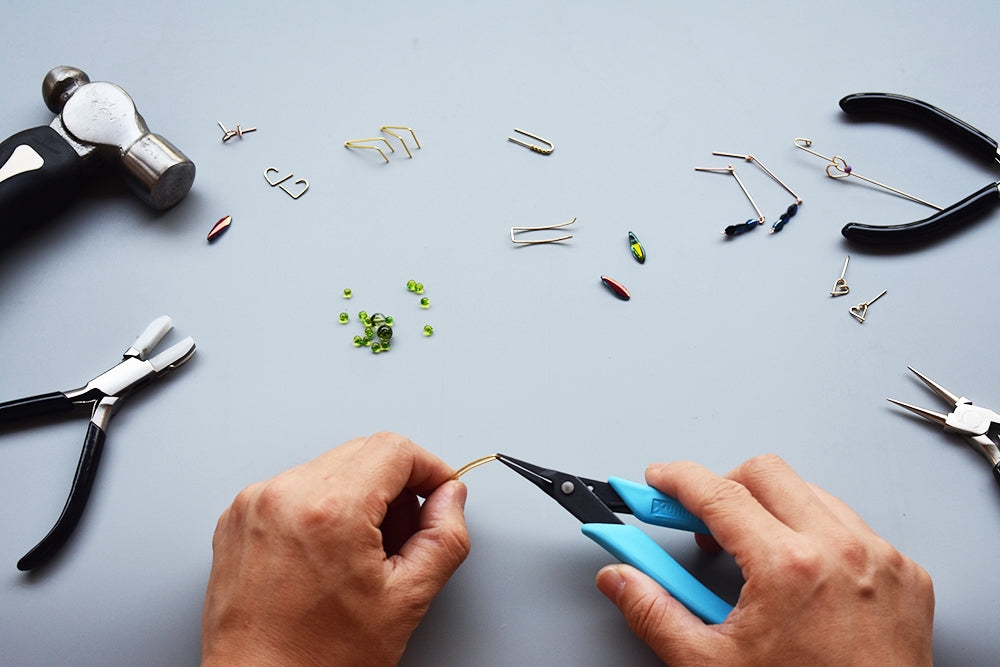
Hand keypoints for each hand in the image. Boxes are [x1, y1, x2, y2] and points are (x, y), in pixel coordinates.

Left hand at [201, 432, 470, 665]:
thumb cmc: (319, 662)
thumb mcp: (406, 600)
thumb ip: (444, 538)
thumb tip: (450, 498)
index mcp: (329, 510)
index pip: (394, 449)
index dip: (428, 468)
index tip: (439, 490)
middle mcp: (284, 496)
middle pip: (362, 453)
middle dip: (395, 486)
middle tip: (403, 536)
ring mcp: (254, 505)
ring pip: (329, 468)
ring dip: (358, 497)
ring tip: (362, 556)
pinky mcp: (237, 519)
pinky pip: (295, 489)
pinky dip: (321, 509)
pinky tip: (329, 557)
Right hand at [595, 454, 933, 664]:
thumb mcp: (710, 664)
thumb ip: (654, 612)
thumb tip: (621, 580)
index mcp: (788, 568)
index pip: (717, 493)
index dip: (678, 479)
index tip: (659, 481)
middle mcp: (839, 551)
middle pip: (765, 473)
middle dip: (724, 486)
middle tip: (701, 521)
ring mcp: (879, 559)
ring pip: (812, 494)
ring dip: (773, 509)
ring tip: (752, 553)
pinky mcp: (905, 575)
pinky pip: (853, 526)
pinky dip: (818, 534)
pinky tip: (799, 571)